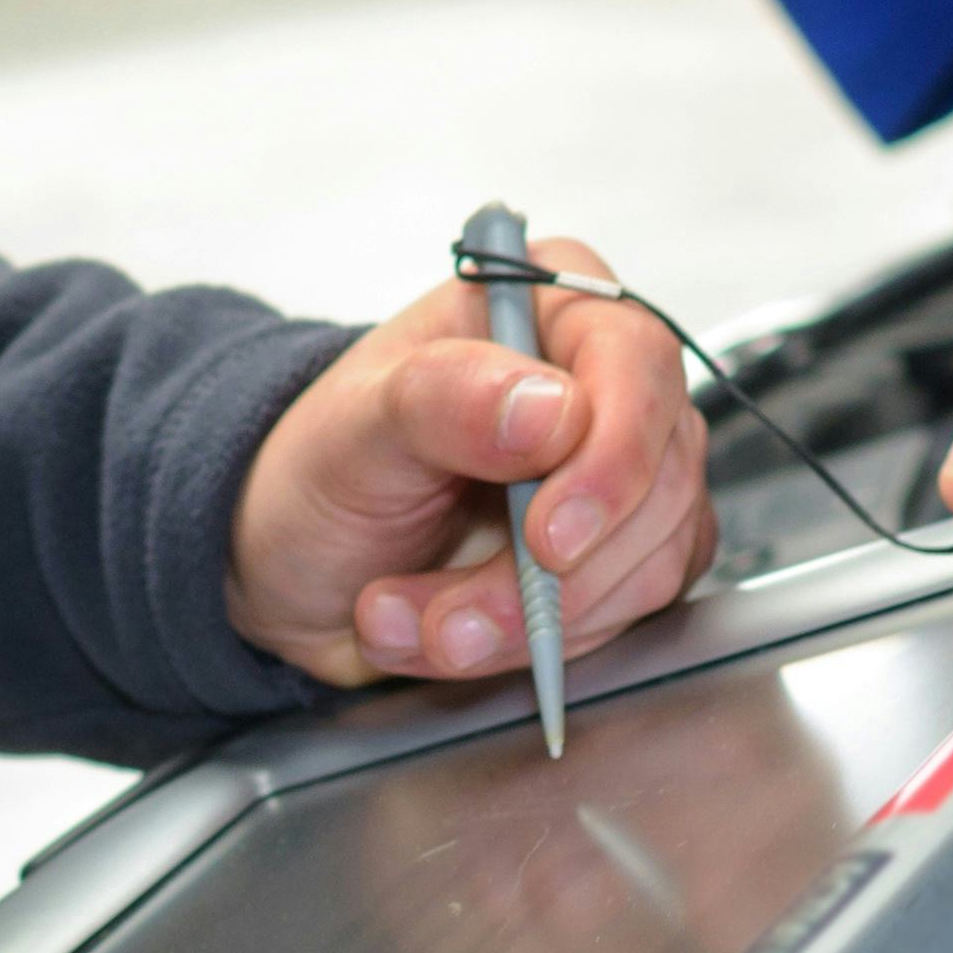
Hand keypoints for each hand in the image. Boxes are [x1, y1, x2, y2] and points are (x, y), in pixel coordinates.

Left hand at [226, 228, 714, 689]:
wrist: (298, 564)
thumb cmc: (322, 470)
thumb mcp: (353, 426)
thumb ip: (443, 399)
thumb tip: (553, 409)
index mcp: (547, 306)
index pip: (637, 363)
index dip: (611, 457)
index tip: (546, 536)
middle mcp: (603, 383)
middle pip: (654, 480)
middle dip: (547, 577)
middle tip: (448, 617)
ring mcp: (622, 475)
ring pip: (643, 563)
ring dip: (524, 621)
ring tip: (416, 623)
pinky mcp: (623, 557)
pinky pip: (626, 616)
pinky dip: (537, 646)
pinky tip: (451, 636)